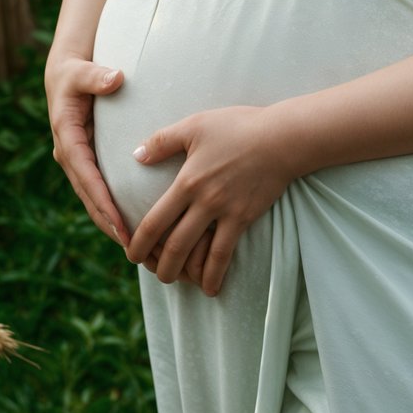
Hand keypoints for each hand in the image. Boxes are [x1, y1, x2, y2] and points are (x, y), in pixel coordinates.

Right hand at [45, 51, 130, 249]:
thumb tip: (116, 79)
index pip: (86, 174)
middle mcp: (70, 155)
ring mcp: (78, 162)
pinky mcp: (88, 164)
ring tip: (137, 249)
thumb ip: (97, 76)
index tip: (119, 222)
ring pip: (94, 201)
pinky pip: (100, 193)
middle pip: (89, 197)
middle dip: (109, 223)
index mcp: (67, 137)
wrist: (63, 77)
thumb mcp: (83, 71)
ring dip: (112, 225)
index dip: (102, 200)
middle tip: (133, 247)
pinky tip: (134, 230)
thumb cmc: (75, 72)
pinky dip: (114, 213)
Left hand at [125, 104, 295, 293]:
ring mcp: (226, 213)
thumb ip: (162, 141)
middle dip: (159, 266)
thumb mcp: (195, 125)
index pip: (154, 221)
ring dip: (184, 275)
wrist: (282, 138)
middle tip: (151, 273)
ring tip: (175, 282)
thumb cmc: (238, 126)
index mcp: (187, 182)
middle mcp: (203, 202)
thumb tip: (135, 156)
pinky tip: (211, 287)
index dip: (138, 243)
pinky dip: (215, 274)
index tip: (130, 254)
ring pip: (199, 256)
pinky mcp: (245, 218)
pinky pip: (226, 253)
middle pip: (174, 246)